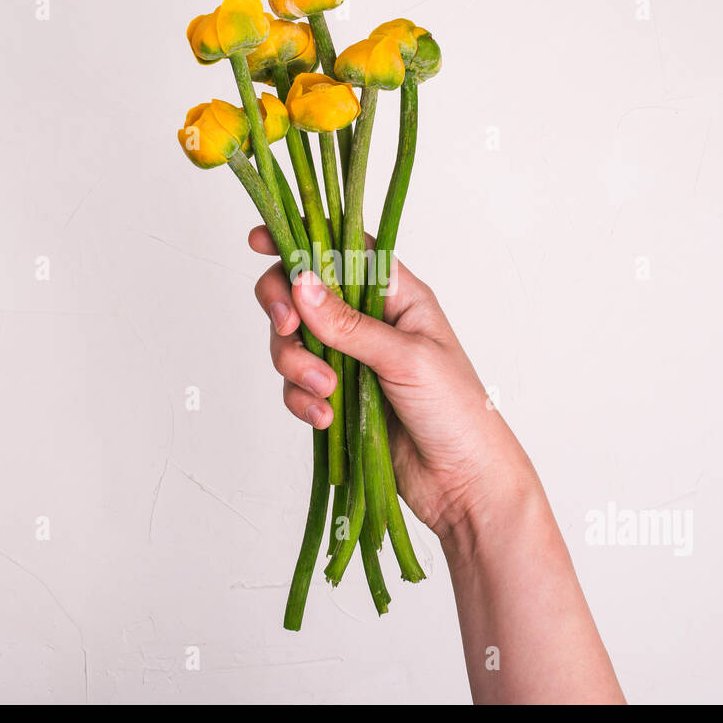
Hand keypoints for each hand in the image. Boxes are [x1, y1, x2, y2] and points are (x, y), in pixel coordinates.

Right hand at [248, 225, 532, 538]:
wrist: (462, 482)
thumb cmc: (457, 411)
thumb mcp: (406, 358)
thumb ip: (349, 324)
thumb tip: (301, 283)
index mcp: (396, 295)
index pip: (343, 249)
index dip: (300, 240)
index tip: (259, 241)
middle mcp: (369, 321)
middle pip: (302, 294)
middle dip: (285, 310)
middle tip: (286, 329)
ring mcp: (351, 360)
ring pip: (293, 343)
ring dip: (297, 366)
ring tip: (326, 394)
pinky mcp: (337, 398)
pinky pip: (298, 387)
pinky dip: (302, 400)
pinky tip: (325, 419)